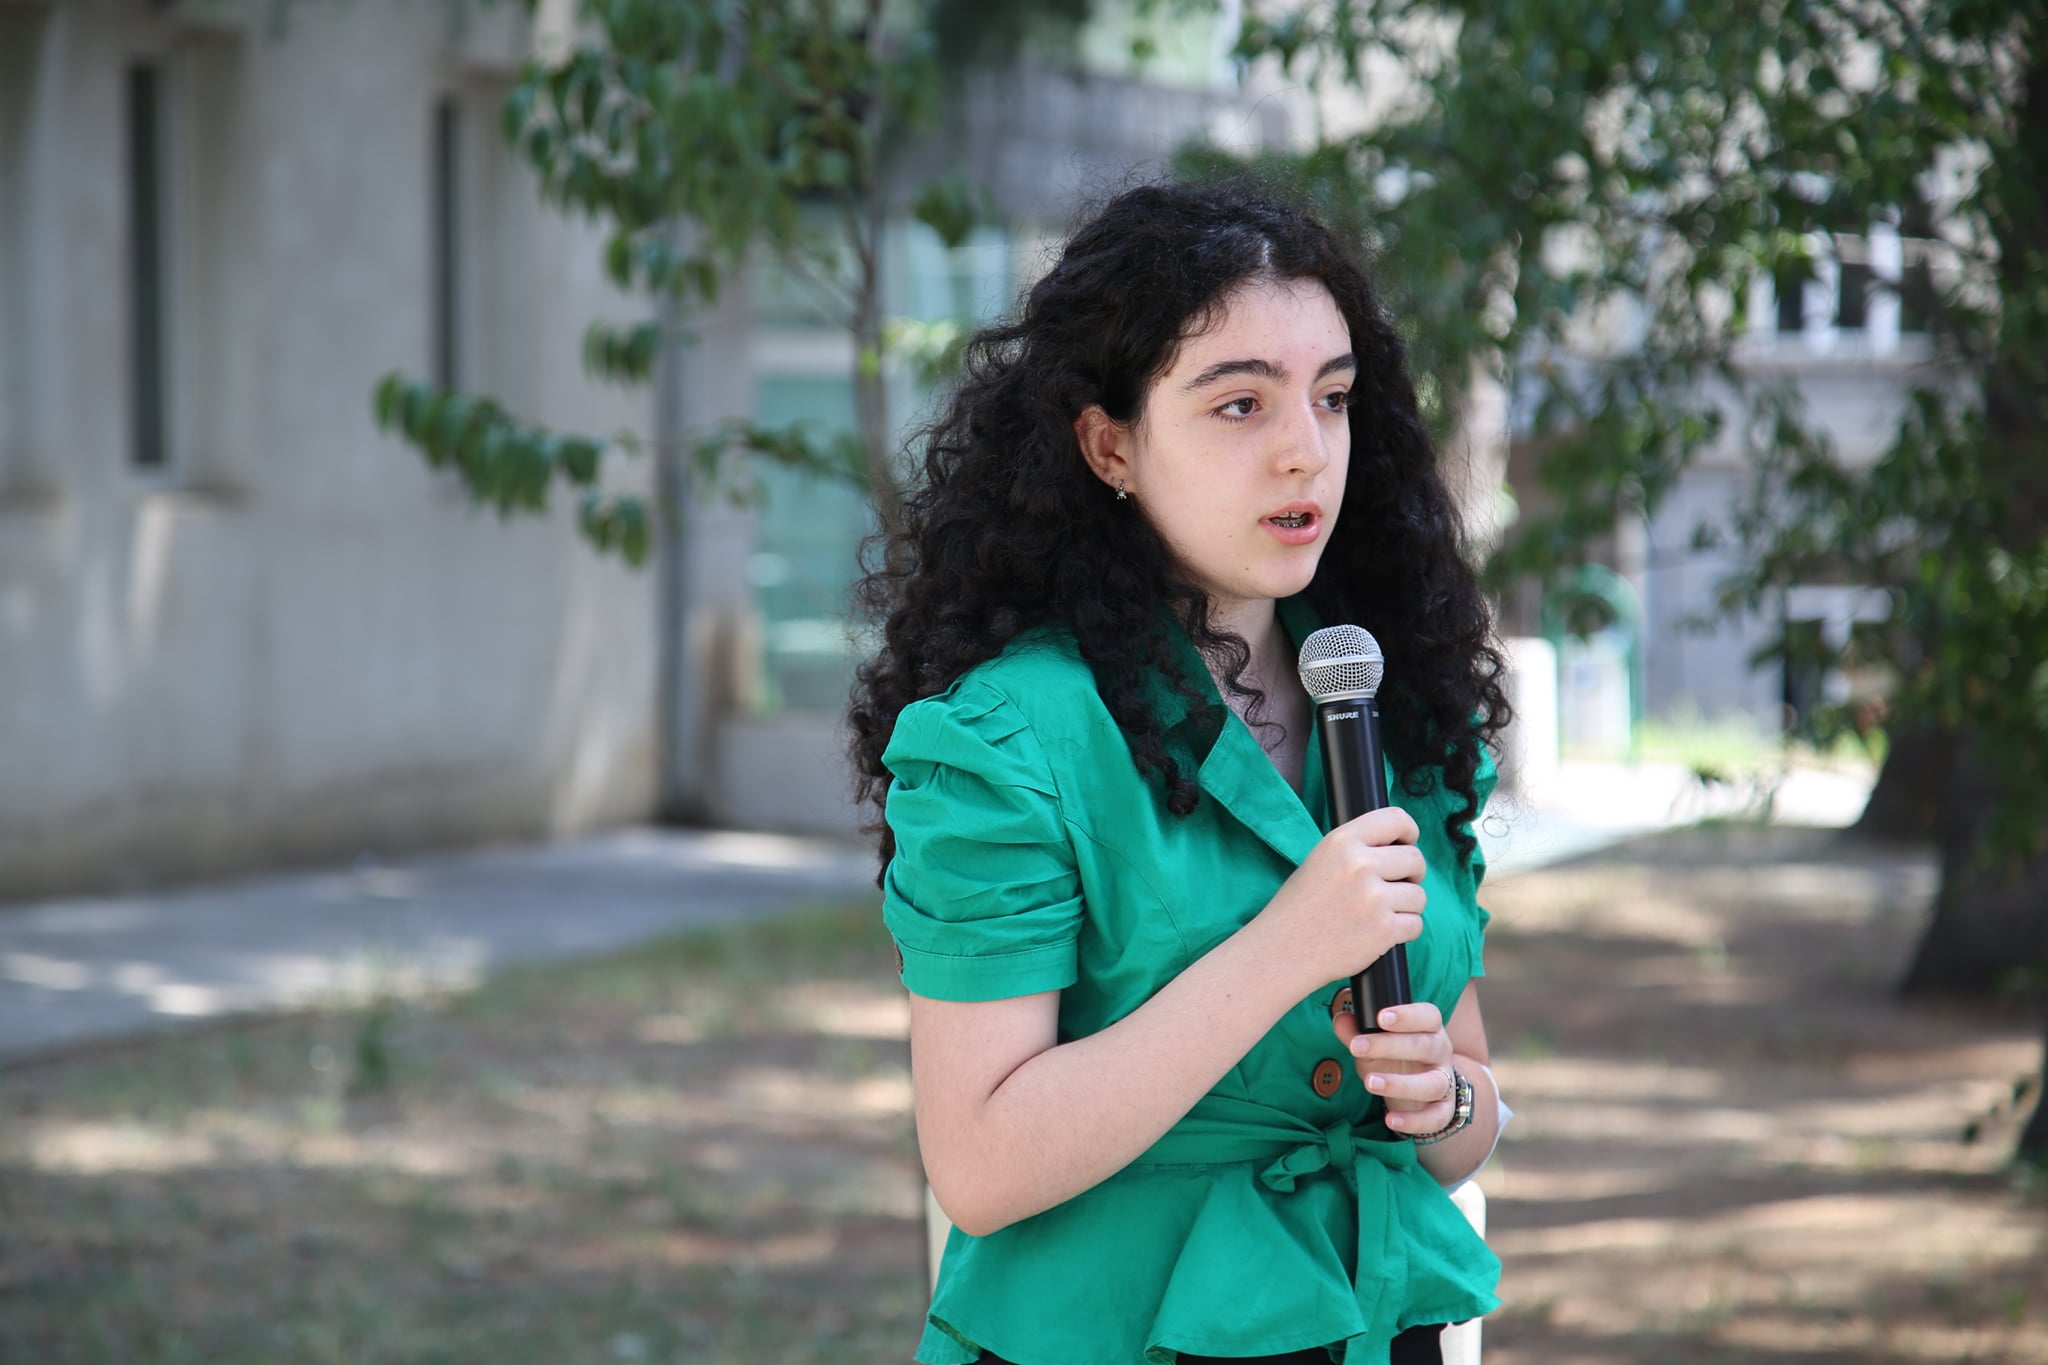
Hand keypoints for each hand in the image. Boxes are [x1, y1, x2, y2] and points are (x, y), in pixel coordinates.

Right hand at [1258, 807, 1425, 993]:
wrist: (1282, 951)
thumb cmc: (1301, 908)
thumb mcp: (1320, 861)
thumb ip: (1357, 849)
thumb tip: (1401, 845)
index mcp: (1341, 842)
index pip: (1395, 819)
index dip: (1409, 832)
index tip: (1407, 844)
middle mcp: (1359, 865)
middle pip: (1415, 859)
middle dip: (1412, 875)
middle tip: (1394, 888)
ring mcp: (1373, 898)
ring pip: (1419, 895)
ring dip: (1406, 907)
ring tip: (1378, 915)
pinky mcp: (1384, 929)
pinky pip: (1415, 924)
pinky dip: (1402, 932)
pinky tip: (1378, 934)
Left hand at [1335, 1002, 1454, 1135]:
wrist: (1420, 1093)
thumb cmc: (1395, 1058)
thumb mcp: (1375, 1044)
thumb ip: (1357, 1032)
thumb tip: (1340, 1019)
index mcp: (1429, 1029)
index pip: (1427, 1016)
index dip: (1407, 1015)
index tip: (1380, 1017)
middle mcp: (1441, 1053)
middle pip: (1425, 1046)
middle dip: (1390, 1046)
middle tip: (1357, 1047)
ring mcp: (1446, 1082)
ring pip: (1434, 1083)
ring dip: (1401, 1084)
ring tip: (1370, 1082)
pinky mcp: (1444, 1110)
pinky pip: (1436, 1117)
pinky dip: (1414, 1121)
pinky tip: (1391, 1120)